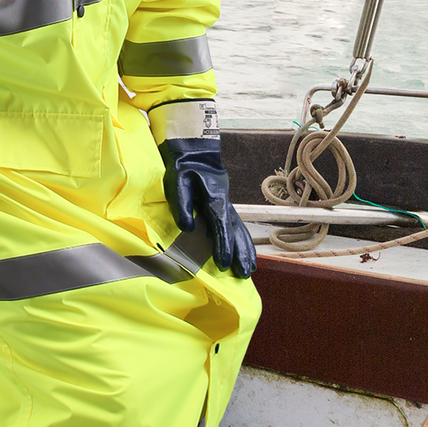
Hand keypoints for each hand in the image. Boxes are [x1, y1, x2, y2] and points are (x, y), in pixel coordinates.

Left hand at [161, 140, 256, 278]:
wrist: (195, 152)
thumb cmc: (184, 167)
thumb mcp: (178, 180)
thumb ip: (182, 203)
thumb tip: (187, 227)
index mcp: (214, 197)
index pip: (220, 224)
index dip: (223, 244)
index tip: (223, 264)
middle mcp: (225, 203)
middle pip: (236, 231)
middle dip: (240, 253)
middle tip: (243, 274)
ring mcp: (228, 205)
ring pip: (241, 230)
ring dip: (246, 250)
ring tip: (250, 270)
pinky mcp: (226, 207)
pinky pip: (238, 227)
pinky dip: (244, 241)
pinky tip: (247, 254)